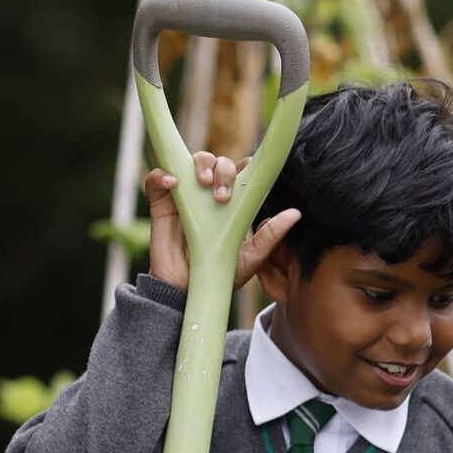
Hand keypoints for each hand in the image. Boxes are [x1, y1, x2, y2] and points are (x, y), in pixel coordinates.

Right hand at [143, 151, 300, 291]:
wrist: (187, 290)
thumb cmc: (221, 273)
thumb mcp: (251, 257)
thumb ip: (271, 236)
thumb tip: (295, 214)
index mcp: (234, 203)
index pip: (240, 172)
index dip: (245, 165)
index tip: (248, 169)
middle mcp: (210, 194)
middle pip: (219, 163)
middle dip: (224, 172)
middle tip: (222, 197)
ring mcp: (186, 196)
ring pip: (192, 162)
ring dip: (200, 165)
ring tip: (204, 183)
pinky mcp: (161, 203)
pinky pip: (157, 178)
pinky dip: (162, 174)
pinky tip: (171, 183)